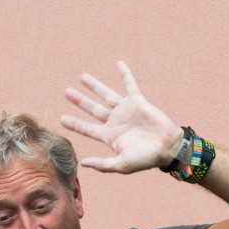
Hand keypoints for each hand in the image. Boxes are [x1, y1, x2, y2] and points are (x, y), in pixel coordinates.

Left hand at [59, 61, 183, 173]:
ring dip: (95, 86)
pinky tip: (119, 63)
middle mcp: (115, 121)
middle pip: (93, 109)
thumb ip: (103, 165)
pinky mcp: (138, 101)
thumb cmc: (145, 159)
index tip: (61, 119)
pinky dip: (125, 74)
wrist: (166, 148)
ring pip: (106, 95)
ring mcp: (125, 110)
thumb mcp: (121, 165)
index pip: (87, 128)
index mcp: (109, 136)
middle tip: (67, 92)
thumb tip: (83, 163)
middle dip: (80, 101)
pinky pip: (130, 85)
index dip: (75, 124)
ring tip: (82, 77)